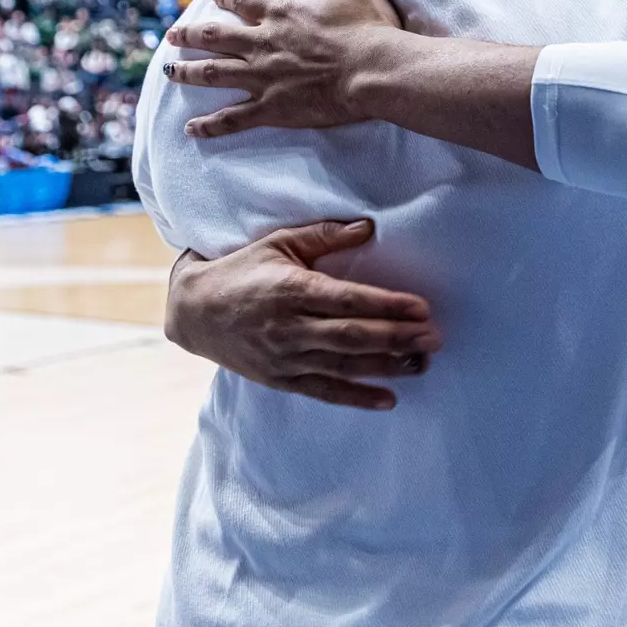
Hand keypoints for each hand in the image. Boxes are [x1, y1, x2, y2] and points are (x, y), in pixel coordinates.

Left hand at [164, 0, 402, 137]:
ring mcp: (263, 77)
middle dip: (190, 35)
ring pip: (213, 73)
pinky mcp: (272, 108)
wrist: (372, 71)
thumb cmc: (370, 30)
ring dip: (187, 72)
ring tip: (169, 72)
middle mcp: (263, 43)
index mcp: (282, 14)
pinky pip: (232, 118)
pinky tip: (191, 128)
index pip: (244, 2)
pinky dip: (209, 124)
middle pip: (214, 36)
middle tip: (172, 35)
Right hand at [166, 219, 441, 409]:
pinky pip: (324, 391)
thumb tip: (369, 227)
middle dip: (397, 338)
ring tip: (422, 363)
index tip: (422, 307)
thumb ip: (324, 235)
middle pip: (352, 335)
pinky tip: (388, 399)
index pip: (348, 300)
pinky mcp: (280, 379)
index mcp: (292, 290)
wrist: (192, 311)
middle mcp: (289, 327)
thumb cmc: (241, 270)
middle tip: (435, 337)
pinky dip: (356, 397)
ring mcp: (284, 357)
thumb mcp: (278, 243)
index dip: (387, 305)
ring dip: (386, 367)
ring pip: (343, 366)